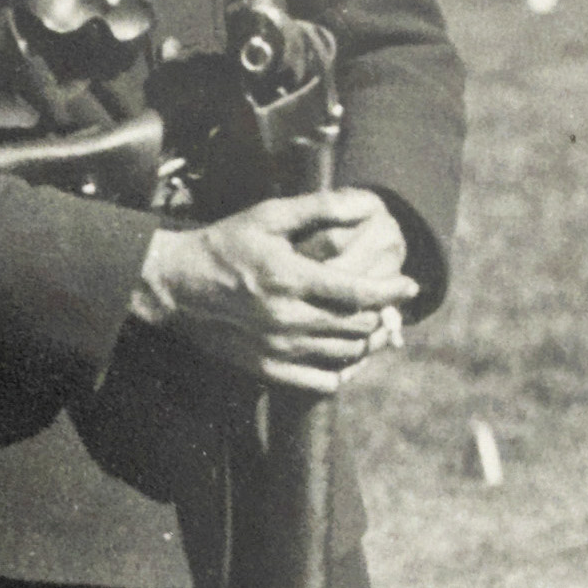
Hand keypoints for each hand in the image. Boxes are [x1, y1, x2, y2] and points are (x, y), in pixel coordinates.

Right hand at [133, 188, 416, 394]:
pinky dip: (345, 371)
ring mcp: (277, 348)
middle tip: (391, 303)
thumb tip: (366, 204)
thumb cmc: (227, 244)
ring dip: (369, 340)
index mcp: (289, 278)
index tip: (410, 285)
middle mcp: (286, 318)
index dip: (391, 290)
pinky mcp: (267, 369)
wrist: (178, 284)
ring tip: (377, 324)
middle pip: (357, 326)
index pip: (357, 292)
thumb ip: (320, 208)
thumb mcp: (269, 216)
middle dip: (383, 313)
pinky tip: (348, 354)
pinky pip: (322, 382)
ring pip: (345, 355)